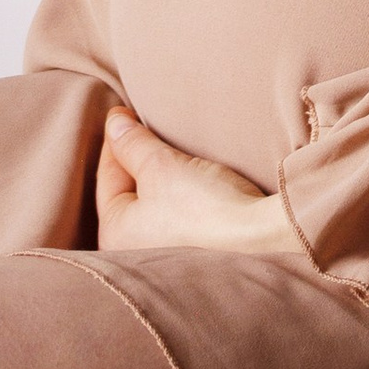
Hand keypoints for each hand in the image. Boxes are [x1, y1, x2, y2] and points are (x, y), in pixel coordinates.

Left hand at [95, 107, 300, 259]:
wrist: (261, 239)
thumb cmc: (204, 207)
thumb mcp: (161, 165)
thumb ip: (132, 143)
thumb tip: (113, 123)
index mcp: (113, 233)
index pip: (107, 174)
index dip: (118, 138)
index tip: (128, 113)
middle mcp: (132, 252)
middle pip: (129, 190)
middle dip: (140, 160)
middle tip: (150, 129)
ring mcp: (163, 256)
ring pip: (154, 203)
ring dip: (162, 179)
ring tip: (176, 154)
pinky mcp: (192, 255)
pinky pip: (175, 216)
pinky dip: (179, 197)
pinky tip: (195, 184)